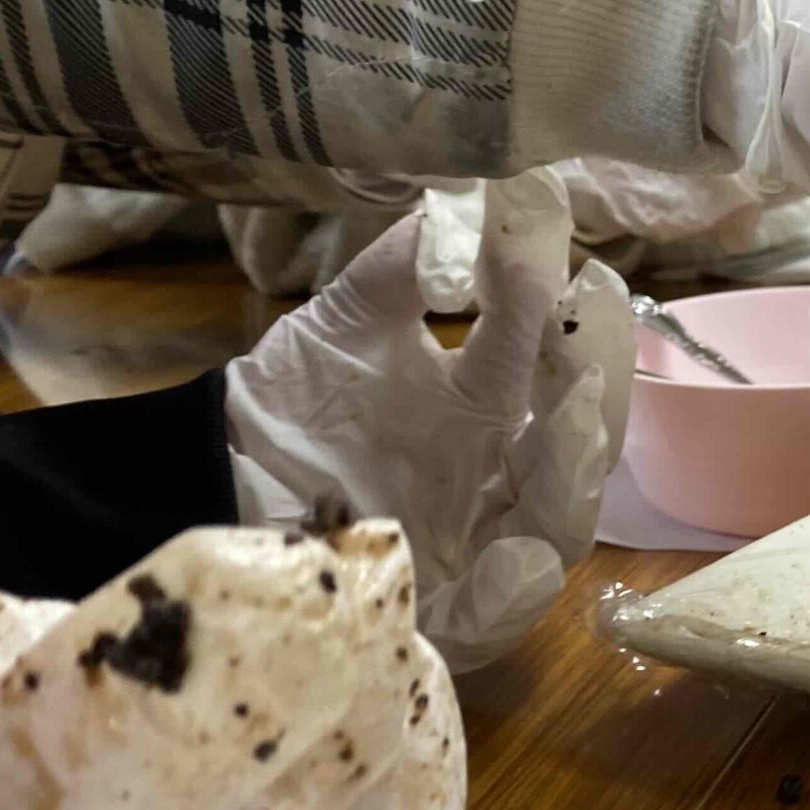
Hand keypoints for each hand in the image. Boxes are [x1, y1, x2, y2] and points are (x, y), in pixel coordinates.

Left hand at [224, 169, 634, 672]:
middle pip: (579, 456)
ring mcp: (476, 544)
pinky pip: (499, 610)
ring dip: (566, 488)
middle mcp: (498, 477)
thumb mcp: (353, 316)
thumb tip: (484, 199)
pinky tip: (519, 557)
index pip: (557, 372)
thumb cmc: (292, 399)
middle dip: (594, 406)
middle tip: (587, 363)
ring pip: (556, 531)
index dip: (580, 330)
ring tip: (563, 437)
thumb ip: (416, 260)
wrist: (215, 480)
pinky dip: (515, 589)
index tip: (585, 279)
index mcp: (488, 408)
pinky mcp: (444, 607)